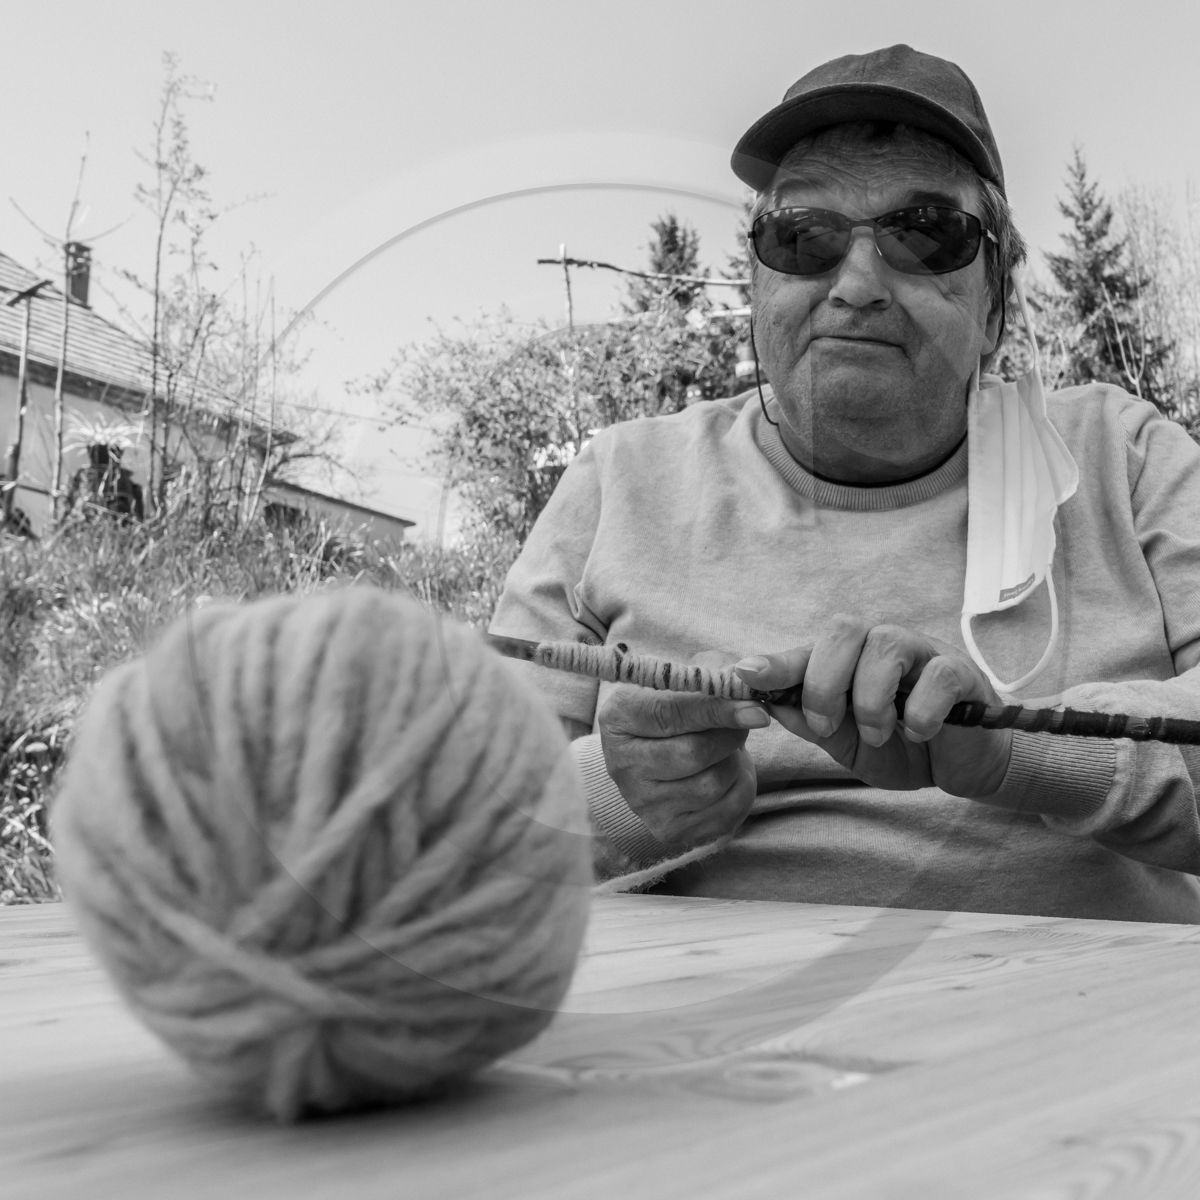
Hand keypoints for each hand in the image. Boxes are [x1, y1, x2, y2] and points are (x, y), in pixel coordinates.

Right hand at [598, 651, 768, 849]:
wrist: (653, 757)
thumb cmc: (671, 710)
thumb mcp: (680, 682)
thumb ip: (710, 674)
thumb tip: (746, 680)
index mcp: (618, 718)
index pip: (670, 713)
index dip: (716, 709)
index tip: (754, 707)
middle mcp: (622, 765)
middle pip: (693, 753)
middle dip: (731, 736)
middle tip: (745, 721)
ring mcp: (643, 802)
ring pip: (713, 783)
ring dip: (734, 761)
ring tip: (727, 748)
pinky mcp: (668, 829)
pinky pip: (725, 811)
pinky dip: (739, 787)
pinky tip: (727, 773)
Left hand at [734, 615, 1011, 797]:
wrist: (961, 767)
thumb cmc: (901, 747)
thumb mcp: (846, 742)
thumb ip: (810, 721)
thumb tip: (766, 702)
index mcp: (849, 662)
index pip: (806, 650)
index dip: (775, 662)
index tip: (744, 675)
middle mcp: (882, 647)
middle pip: (844, 630)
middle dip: (824, 681)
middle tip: (828, 726)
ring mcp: (923, 653)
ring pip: (885, 645)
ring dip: (871, 700)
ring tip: (877, 734)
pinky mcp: (961, 672)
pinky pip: (937, 676)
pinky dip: (920, 712)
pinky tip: (919, 733)